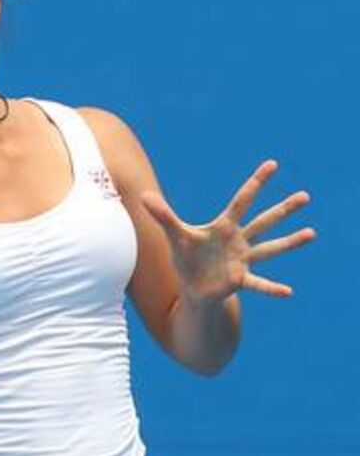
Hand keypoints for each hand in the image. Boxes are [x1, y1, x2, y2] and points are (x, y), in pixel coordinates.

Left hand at [139, 159, 315, 301]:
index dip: (256, 182)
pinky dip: (271, 288)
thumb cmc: (186, 258)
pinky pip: (258, 283)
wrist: (192, 287)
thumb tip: (143, 195)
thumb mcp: (175, 235)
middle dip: (283, 209)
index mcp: (224, 226)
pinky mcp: (240, 280)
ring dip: (290, 242)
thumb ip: (163, 216)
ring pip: (270, 248)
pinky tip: (288, 291)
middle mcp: (239, 241)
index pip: (242, 200)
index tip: (272, 164)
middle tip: (305, 195)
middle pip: (264, 221)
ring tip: (311, 233)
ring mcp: (243, 260)